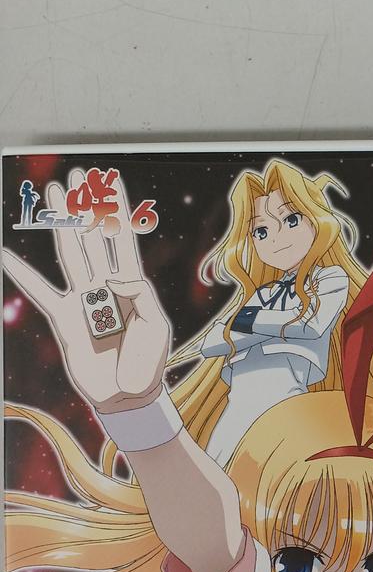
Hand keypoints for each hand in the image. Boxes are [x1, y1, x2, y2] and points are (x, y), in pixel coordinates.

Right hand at [3, 180, 170, 413]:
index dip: (119, 210)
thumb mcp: (157, 326)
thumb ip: (142, 294)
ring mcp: (83, 299)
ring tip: (55, 194)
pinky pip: (41, 292)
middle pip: (94, 237)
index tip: (113, 182)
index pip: (124, 239)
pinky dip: (24, 275)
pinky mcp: (64, 318)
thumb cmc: (148, 362)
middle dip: (87, 206)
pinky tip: (8, 256)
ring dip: (63, 224)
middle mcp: (106, 285)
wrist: (128, 395)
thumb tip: (117, 274)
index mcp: (133, 284)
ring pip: (70, 253)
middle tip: (79, 176)